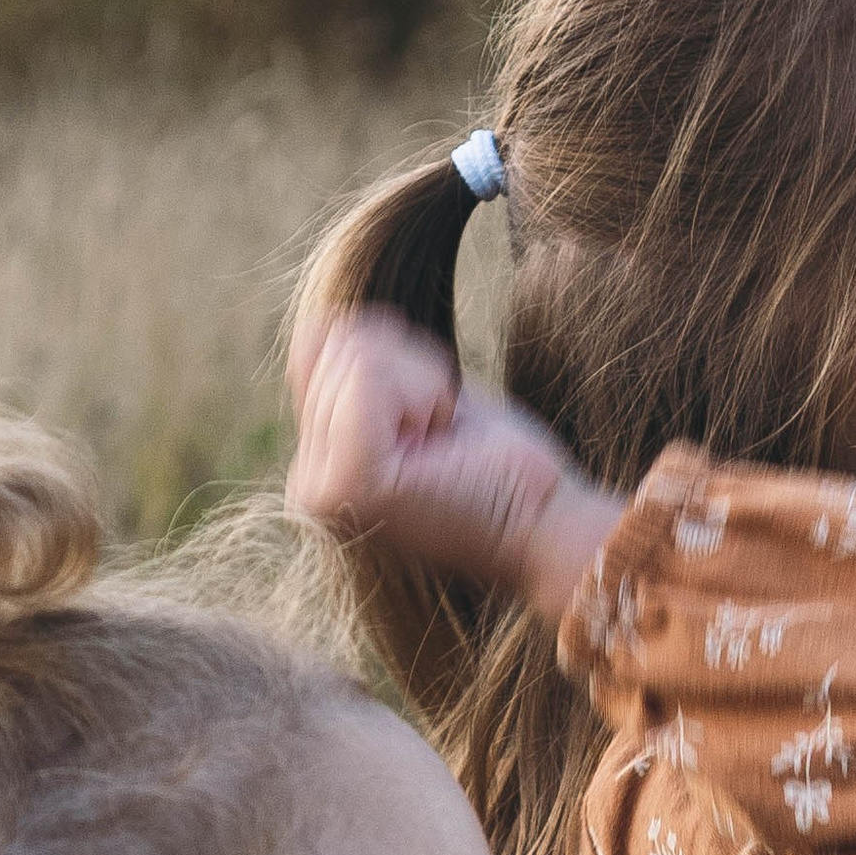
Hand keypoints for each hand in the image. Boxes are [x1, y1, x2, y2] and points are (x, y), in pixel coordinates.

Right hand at [287, 306, 624, 618]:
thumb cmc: (502, 467)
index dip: (399, 365)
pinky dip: (424, 390)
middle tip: (444, 439)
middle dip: (411, 373)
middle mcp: (309, 481)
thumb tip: (318, 327)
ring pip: (355, 356)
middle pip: (338, 348)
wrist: (547, 527)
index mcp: (323, 464)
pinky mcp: (348, 483)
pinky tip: (441, 442)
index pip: (322, 348)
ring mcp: (321, 487)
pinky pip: (368, 375)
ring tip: (443, 445)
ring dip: (422, 385)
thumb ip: (365, 365)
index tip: (436, 427)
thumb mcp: (425, 398)